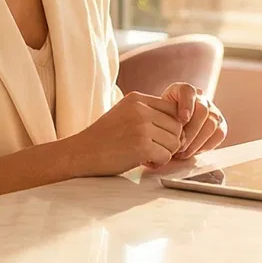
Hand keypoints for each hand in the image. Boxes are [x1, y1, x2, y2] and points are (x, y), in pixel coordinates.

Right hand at [66, 92, 184, 175]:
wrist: (80, 153)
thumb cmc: (103, 138)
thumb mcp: (124, 114)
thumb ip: (148, 113)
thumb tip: (181, 123)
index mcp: (137, 99)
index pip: (173, 109)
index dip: (172, 126)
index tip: (160, 137)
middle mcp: (140, 109)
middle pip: (177, 127)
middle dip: (169, 142)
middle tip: (153, 150)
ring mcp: (140, 127)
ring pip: (175, 142)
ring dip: (165, 153)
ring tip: (147, 155)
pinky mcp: (141, 145)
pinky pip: (166, 156)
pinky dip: (158, 163)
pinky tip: (144, 162)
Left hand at [163, 82, 227, 161]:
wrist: (170, 127)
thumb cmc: (161, 122)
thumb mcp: (156, 115)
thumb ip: (159, 117)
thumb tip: (167, 131)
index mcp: (183, 90)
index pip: (187, 91)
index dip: (186, 104)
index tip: (182, 119)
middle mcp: (201, 98)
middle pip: (202, 111)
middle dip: (190, 133)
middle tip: (178, 147)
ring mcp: (213, 111)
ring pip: (211, 124)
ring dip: (196, 142)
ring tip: (182, 153)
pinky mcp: (220, 125)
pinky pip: (219, 134)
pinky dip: (205, 146)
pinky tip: (192, 152)